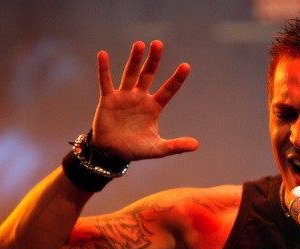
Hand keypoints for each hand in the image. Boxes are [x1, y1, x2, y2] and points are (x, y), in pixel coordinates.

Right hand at [92, 40, 198, 160]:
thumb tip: (196, 145)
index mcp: (154, 107)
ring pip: (130, 74)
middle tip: (158, 43)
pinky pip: (105, 82)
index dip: (177, 79)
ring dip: (134, 60)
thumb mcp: (158, 149)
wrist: (112, 153)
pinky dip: (104, 69)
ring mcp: (124, 97)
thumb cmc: (136, 149)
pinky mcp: (108, 100)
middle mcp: (140, 98)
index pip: (168, 90)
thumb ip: (176, 146)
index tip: (186, 66)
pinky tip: (103, 54)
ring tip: (139, 44)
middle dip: (153, 60)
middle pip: (149, 75)